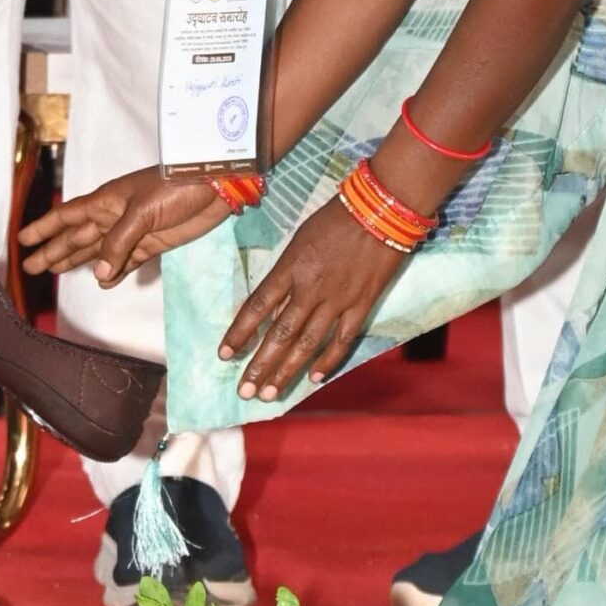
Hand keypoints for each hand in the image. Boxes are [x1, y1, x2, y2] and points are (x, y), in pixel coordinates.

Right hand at [21, 167, 227, 283]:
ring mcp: (132, 231)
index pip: (68, 216)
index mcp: (106, 201)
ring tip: (55, 272)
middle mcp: (114, 216)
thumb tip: (99, 276)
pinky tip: (102, 282)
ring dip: (77, 261)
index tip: (22, 240)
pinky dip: (113, 272)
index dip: (45, 228)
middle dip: (54, 250)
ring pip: (97, 250)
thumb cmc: (174, 186)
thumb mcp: (141, 211)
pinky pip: (125, 261)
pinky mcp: (152, 244)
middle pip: (77, 237)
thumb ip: (118, 243)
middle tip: (32, 267)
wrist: (213, 186)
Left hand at [220, 200, 407, 400]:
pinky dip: (326, 361)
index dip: (239, 333)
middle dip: (259, 365)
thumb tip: (274, 302)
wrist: (380, 210)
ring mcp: (337, 301)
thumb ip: (287, 272)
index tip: (225, 354)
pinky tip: (313, 379)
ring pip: (306, 344)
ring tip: (268, 395)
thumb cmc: (336, 217)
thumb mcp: (301, 238)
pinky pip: (341, 340)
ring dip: (286, 372)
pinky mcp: (361, 306)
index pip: (258, 306)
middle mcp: (310, 289)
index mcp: (290, 267)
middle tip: (244, 392)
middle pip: (279, 334)